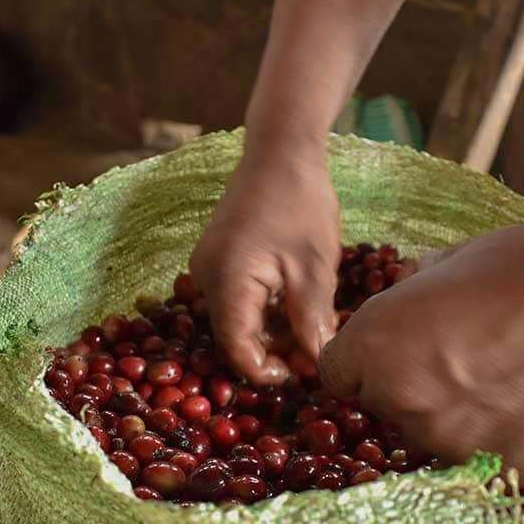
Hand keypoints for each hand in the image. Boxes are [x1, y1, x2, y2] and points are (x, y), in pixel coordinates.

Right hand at [191, 142, 340, 384]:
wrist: (281, 150)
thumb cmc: (301, 202)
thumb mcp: (315, 267)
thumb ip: (312, 320)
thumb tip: (316, 363)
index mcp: (227, 281)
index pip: (236, 349)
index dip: (265, 372)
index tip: (300, 374)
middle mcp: (206, 278)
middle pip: (234, 336)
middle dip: (272, 352)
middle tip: (312, 353)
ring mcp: (208, 267)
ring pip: (237, 319)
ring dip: (271, 331)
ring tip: (310, 326)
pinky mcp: (218, 260)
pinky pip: (238, 299)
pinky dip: (265, 310)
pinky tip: (295, 305)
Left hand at [317, 223, 523, 483]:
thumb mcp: (453, 258)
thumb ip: (413, 289)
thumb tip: (409, 291)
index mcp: (375, 345)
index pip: (339, 372)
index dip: (367, 357)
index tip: (399, 347)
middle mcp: (400, 401)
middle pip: (383, 406)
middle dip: (409, 384)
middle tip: (463, 356)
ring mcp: (449, 443)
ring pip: (430, 436)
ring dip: (452, 416)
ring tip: (504, 377)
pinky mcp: (498, 470)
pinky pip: (481, 462)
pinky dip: (497, 440)